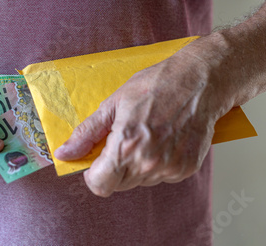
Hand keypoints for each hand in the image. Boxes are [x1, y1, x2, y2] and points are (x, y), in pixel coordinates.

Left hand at [54, 50, 227, 196]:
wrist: (200, 81)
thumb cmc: (157, 85)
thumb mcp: (113, 104)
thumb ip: (87, 133)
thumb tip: (65, 153)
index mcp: (126, 146)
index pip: (100, 185)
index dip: (93, 174)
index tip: (95, 161)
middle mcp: (149, 163)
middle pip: (118, 184)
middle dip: (114, 166)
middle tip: (123, 138)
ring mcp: (170, 168)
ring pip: (140, 180)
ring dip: (136, 164)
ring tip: (146, 134)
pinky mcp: (187, 168)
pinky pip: (162, 176)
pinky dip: (157, 163)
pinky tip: (163, 139)